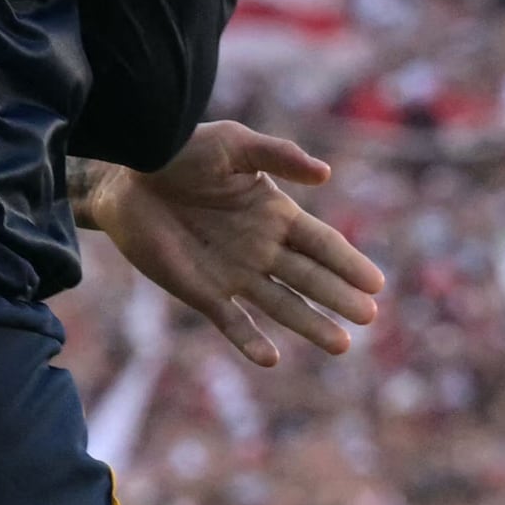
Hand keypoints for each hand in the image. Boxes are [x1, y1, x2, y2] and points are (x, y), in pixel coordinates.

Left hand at [86, 121, 384, 366]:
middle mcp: (262, 248)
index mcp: (275, 214)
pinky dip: (250, 340)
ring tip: (341, 345)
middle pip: (310, 278)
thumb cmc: (182, 151)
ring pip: (282, 305)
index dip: (348, 263)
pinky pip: (232, 321)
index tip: (376, 284)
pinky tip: (272, 359)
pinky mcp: (202, 291)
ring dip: (311, 324)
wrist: (128, 174)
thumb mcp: (234, 144)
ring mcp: (234, 273)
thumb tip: (325, 174)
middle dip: (340, 298)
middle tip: (370, 317)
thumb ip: (279, 157)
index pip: (322, 244)